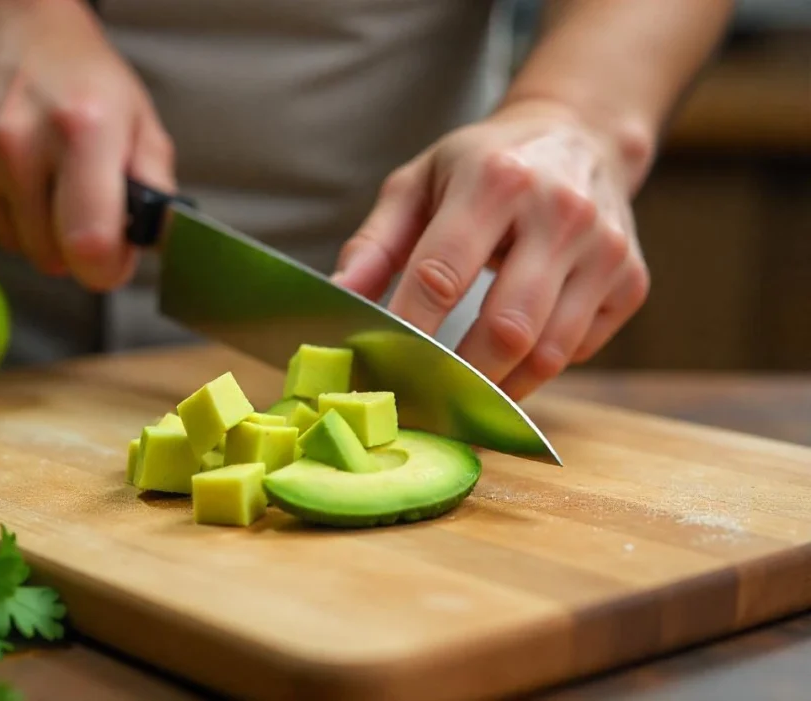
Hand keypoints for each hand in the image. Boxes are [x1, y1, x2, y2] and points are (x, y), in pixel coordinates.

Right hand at [0, 0, 174, 289]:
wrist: (8, 30)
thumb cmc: (86, 81)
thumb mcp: (141, 122)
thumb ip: (156, 188)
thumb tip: (158, 244)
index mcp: (83, 129)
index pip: (89, 244)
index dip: (107, 268)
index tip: (115, 256)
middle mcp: (20, 142)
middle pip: (52, 256)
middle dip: (76, 248)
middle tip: (86, 205)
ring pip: (18, 247)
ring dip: (40, 230)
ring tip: (50, 179)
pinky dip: (9, 214)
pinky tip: (18, 173)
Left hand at [332, 100, 650, 399]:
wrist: (580, 136)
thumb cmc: (484, 166)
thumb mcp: (419, 183)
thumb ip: (375, 244)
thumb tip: (338, 299)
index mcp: (495, 178)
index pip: (441, 274)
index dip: (407, 330)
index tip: (379, 366)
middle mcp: (561, 211)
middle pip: (505, 327)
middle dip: (458, 376)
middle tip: (423, 396)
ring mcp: (606, 248)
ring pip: (548, 352)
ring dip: (498, 386)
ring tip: (462, 392)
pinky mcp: (632, 280)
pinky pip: (579, 350)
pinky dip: (540, 367)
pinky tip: (514, 354)